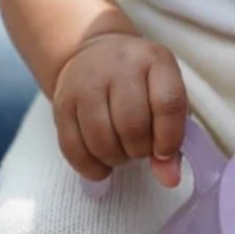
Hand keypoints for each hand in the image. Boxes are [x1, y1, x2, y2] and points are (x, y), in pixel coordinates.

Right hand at [53, 32, 187, 186]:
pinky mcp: (61, 101)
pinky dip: (91, 167)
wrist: (95, 53)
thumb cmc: (141, 82)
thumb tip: (170, 179)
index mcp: (156, 61)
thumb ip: (173, 137)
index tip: (164, 153)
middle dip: (140, 150)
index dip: (169, 138)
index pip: (168, 103)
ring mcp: (87, 82)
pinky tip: (102, 165)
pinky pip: (72, 147)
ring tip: (122, 152)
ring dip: (116, 158)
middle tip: (141, 149)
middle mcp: (121, 66)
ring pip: (101, 139)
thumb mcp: (165, 96)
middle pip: (132, 124)